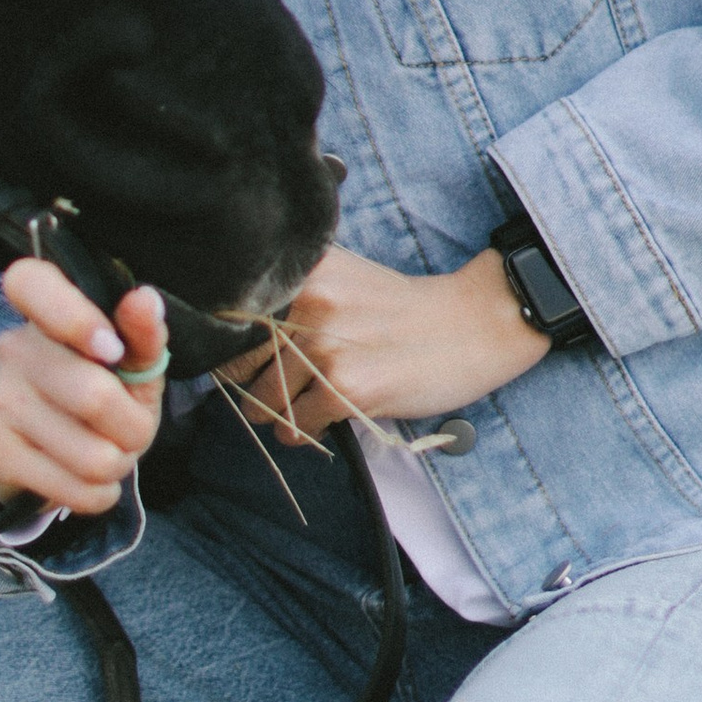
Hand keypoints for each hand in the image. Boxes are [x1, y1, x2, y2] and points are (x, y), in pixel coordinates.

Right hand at [0, 260, 168, 521]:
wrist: (49, 451)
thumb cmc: (102, 390)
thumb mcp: (132, 364)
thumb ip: (142, 334)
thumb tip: (144, 299)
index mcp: (44, 309)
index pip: (28, 282)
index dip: (73, 317)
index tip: (111, 350)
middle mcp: (12, 347)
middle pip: (92, 395)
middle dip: (133, 428)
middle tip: (131, 430)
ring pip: (91, 454)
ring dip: (117, 465)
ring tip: (106, 454)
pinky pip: (71, 487)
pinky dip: (97, 494)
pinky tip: (89, 481)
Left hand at [220, 243, 546, 445]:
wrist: (473, 323)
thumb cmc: (402, 310)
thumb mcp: (340, 282)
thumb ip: (288, 301)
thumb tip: (228, 347)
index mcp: (302, 270)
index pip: (229, 319)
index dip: (232, 348)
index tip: (248, 360)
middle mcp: (308, 301)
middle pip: (239, 364)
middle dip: (256, 383)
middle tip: (285, 388)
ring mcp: (326, 345)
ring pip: (264, 401)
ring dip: (281, 413)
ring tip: (311, 403)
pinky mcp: (348, 386)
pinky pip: (297, 426)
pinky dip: (305, 432)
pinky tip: (328, 417)